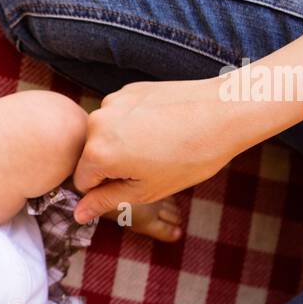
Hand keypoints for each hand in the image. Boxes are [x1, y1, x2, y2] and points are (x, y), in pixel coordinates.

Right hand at [72, 76, 239, 222]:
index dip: (107, 190)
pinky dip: (134, 123)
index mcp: (97, 154)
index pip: (83, 183)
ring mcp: (112, 102)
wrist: (224, 112)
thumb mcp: (146, 190)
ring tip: (160, 144)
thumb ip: (106, 201)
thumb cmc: (189, 157)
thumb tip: (78, 214)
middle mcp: (96, 124)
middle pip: (92, 156)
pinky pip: (120, 116)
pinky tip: (162, 126)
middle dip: (114, 165)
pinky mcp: (128, 90)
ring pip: (106, 135)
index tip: (136, 183)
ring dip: (123, 143)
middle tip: (152, 164)